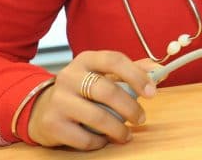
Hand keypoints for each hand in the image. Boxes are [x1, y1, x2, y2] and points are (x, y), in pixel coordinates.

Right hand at [28, 51, 158, 149]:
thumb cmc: (82, 90)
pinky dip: (99, 142)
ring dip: (118, 129)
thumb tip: (160, 71)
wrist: (41, 108)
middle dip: (130, 107)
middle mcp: (69, 77)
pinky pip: (84, 138)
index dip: (136, 75)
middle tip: (141, 118)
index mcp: (86, 60)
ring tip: (126, 135)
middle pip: (107, 91)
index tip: (152, 91)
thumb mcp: (103, 74)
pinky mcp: (52, 124)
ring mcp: (58, 100)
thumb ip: (131, 71)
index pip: (114, 60)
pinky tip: (103, 140)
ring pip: (97, 117)